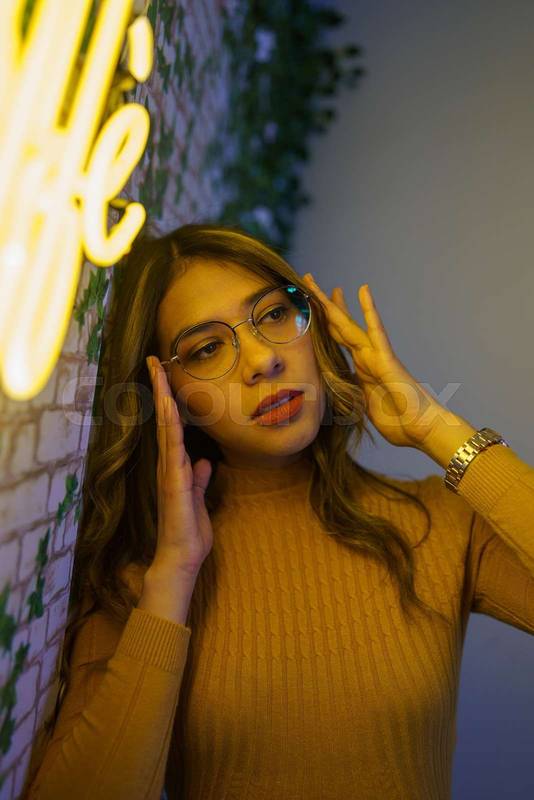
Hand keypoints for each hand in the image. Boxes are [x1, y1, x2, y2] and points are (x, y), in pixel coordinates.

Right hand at [146, 355, 213, 575]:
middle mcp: (168, 464)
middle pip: (164, 418)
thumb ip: (199, 479)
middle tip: (154, 360)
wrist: (181, 556)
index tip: (165, 374)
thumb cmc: (189, 530)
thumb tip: (203, 462)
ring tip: (158, 371)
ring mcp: (169, 471)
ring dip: (163, 398)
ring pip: (166, 426)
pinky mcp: (174, 481)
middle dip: (160, 388)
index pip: (172, 425)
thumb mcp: (199, 498)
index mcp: (175, 466)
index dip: (169, 399)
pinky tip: (170, 407)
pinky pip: (172, 447)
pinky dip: (170, 425)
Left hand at [302, 274, 444, 448]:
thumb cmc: (400, 423)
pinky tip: (363, 290)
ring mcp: (377, 356)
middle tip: (310, 281)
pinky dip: (369, 310)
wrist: (423, 431)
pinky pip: (376, 331)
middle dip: (325, 306)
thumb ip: (355, 394)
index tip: (315, 306)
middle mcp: (368, 358)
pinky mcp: (387, 359)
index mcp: (362, 370)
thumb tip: (340, 389)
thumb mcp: (366, 409)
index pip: (339, 341)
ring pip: (350, 325)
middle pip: (341, 327)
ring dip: (334, 305)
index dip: (326, 323)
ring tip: (320, 282)